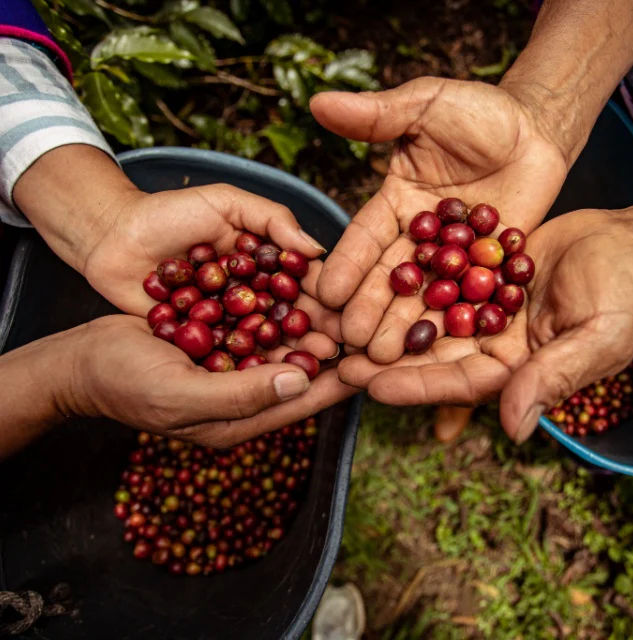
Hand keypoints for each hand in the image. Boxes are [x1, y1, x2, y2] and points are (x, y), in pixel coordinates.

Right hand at [62, 314, 355, 446]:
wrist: (81, 358)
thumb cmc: (125, 382)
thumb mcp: (183, 395)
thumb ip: (243, 393)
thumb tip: (302, 382)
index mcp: (239, 420)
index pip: (301, 403)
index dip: (338, 383)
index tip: (372, 361)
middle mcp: (243, 396)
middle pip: (300, 372)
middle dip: (333, 350)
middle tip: (369, 325)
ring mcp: (232, 367)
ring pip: (285, 346)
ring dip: (313, 326)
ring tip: (349, 304)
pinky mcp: (220, 341)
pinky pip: (261, 326)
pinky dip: (282, 309)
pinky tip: (303, 287)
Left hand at [87, 184, 343, 357]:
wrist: (110, 235)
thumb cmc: (169, 212)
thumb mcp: (226, 202)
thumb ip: (272, 220)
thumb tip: (318, 248)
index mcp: (264, 265)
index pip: (302, 284)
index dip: (323, 298)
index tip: (345, 311)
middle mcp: (250, 297)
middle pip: (288, 317)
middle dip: (312, 331)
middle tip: (335, 346)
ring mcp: (226, 322)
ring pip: (262, 342)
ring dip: (288, 355)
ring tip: (311, 366)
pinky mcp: (199, 342)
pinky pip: (226, 357)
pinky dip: (246, 367)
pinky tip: (268, 379)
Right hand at [309, 77, 568, 362]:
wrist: (537, 130)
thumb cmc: (479, 111)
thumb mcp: (427, 105)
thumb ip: (378, 114)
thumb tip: (318, 102)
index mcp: (394, 205)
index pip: (365, 238)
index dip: (347, 265)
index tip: (326, 293)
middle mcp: (418, 240)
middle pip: (390, 279)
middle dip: (370, 310)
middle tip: (353, 343)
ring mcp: (454, 261)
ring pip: (426, 298)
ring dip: (406, 328)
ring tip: (386, 359)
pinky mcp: (488, 273)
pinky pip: (472, 301)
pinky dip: (459, 324)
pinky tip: (443, 354)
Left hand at [336, 209, 632, 442]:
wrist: (627, 242)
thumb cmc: (623, 293)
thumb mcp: (596, 337)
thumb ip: (554, 378)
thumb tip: (513, 430)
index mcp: (519, 372)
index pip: (461, 385)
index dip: (418, 386)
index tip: (374, 386)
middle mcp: (494, 345)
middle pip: (433, 356)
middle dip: (386, 360)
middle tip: (336, 361)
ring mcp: (483, 310)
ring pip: (427, 319)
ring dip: (386, 324)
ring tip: (340, 325)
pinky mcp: (478, 273)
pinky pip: (437, 278)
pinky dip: (406, 281)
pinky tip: (368, 278)